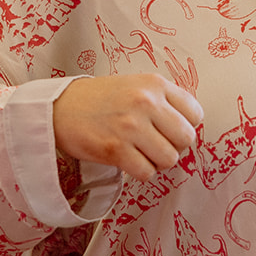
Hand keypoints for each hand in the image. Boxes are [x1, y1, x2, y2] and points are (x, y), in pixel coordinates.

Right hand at [52, 73, 202, 181]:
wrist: (60, 107)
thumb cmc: (101, 98)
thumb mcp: (136, 85)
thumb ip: (164, 99)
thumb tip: (190, 125)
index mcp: (155, 83)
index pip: (196, 113)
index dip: (186, 126)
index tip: (171, 130)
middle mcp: (146, 102)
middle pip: (187, 138)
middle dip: (175, 147)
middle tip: (157, 145)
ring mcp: (131, 126)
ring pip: (169, 159)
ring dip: (158, 162)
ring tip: (143, 153)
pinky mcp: (116, 149)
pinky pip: (147, 172)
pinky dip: (141, 172)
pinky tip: (130, 161)